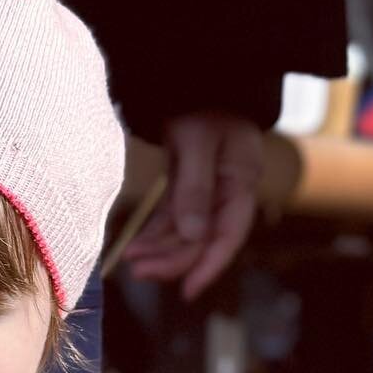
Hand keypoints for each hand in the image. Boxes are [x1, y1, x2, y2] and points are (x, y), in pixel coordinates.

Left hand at [124, 112, 263, 299]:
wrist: (192, 80)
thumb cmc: (200, 105)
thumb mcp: (197, 143)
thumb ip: (194, 188)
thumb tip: (192, 234)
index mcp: (241, 181)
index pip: (229, 234)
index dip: (210, 266)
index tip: (187, 292)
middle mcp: (229, 191)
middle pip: (203, 239)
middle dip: (173, 260)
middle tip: (138, 272)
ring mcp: (209, 191)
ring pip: (185, 234)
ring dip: (159, 250)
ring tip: (130, 261)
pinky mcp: (188, 188)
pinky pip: (173, 221)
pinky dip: (155, 235)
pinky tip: (134, 248)